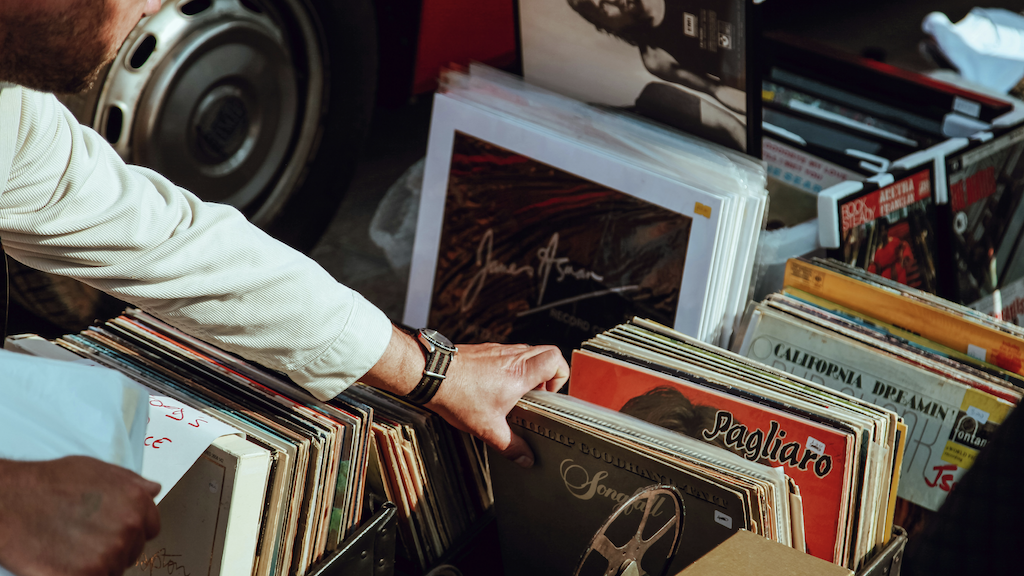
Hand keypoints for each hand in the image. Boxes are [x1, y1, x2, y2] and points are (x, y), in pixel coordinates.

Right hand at [0, 456, 160, 575]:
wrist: (11, 501)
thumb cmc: (50, 483)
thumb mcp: (98, 470)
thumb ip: (131, 482)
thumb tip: (154, 490)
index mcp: (137, 502)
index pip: (151, 529)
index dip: (131, 531)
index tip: (112, 530)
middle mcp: (129, 528)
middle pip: (132, 551)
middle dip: (113, 547)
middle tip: (84, 538)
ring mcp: (109, 554)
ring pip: (113, 569)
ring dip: (97, 563)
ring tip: (71, 547)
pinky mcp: (86, 575)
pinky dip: (80, 574)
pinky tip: (64, 561)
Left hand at [361, 326, 568, 467]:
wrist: (431, 375)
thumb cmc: (457, 395)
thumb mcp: (488, 428)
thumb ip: (511, 446)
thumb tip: (525, 458)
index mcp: (520, 373)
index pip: (555, 359)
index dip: (560, 377)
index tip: (548, 395)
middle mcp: (512, 357)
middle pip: (546, 352)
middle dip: (548, 375)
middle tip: (536, 395)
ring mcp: (498, 350)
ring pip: (527, 352)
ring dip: (528, 371)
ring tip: (516, 394)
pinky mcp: (484, 350)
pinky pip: (507, 354)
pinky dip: (510, 368)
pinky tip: (495, 387)